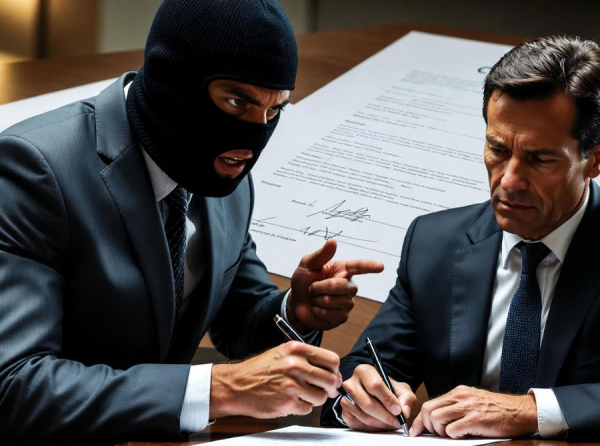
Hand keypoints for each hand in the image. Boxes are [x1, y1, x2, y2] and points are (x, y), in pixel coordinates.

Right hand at [209, 341, 340, 418]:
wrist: (237, 385)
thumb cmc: (259, 370)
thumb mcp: (283, 353)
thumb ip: (307, 359)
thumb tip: (333, 371)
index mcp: (296, 349)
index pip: (332, 360)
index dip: (335, 370)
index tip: (333, 376)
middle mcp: (295, 365)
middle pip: (331, 379)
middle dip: (330, 388)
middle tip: (325, 390)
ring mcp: (291, 385)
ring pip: (321, 397)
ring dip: (315, 399)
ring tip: (303, 394)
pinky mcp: (287, 403)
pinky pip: (308, 409)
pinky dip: (302, 407)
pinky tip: (291, 400)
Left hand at [288, 239, 383, 330]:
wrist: (296, 303)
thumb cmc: (303, 281)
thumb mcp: (307, 265)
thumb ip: (320, 255)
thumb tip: (332, 241)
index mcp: (343, 270)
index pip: (359, 267)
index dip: (370, 266)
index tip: (380, 266)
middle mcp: (348, 286)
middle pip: (340, 286)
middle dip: (319, 287)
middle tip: (312, 288)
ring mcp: (347, 302)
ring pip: (334, 301)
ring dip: (317, 300)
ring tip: (315, 298)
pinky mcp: (342, 317)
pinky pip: (331, 314)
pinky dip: (318, 311)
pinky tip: (317, 309)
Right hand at [340, 364, 415, 430]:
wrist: (377, 396)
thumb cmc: (388, 391)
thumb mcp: (402, 390)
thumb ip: (406, 399)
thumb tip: (404, 412)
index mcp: (364, 371)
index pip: (375, 385)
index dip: (388, 400)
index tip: (398, 410)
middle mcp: (351, 383)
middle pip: (368, 403)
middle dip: (385, 416)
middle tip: (397, 421)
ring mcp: (346, 398)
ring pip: (364, 416)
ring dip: (380, 424)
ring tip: (391, 423)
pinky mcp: (345, 413)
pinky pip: (358, 425)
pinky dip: (372, 428)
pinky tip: (380, 424)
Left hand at [410, 385, 537, 437]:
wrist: (521, 412)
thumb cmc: (499, 410)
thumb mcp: (473, 401)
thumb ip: (456, 407)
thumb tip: (437, 420)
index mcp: (458, 392)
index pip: (430, 404)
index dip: (420, 420)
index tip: (416, 431)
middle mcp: (460, 396)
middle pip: (428, 410)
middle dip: (428, 426)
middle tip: (438, 434)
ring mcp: (467, 407)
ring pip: (436, 419)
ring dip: (441, 432)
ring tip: (453, 435)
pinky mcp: (475, 419)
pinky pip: (452, 430)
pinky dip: (454, 437)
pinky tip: (464, 436)